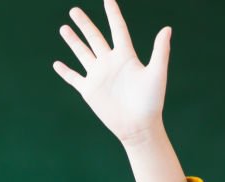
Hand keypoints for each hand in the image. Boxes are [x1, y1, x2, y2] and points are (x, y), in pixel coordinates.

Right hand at [54, 0, 171, 146]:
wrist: (139, 126)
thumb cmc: (151, 101)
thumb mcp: (157, 73)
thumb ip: (160, 51)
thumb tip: (167, 28)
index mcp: (126, 57)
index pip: (118, 29)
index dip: (112, 13)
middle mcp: (110, 63)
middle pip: (94, 38)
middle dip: (85, 24)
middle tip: (74, 10)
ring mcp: (99, 76)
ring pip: (82, 53)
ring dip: (73, 41)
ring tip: (64, 28)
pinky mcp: (90, 91)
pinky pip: (74, 78)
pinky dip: (65, 72)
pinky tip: (57, 64)